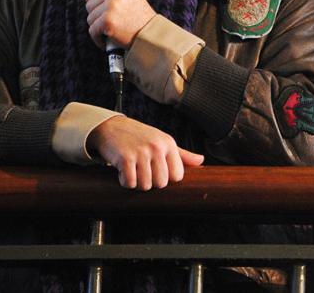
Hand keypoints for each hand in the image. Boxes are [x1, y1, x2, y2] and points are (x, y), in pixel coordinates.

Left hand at [85, 0, 155, 49]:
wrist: (151, 34)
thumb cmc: (140, 17)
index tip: (102, 6)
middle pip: (89, 4)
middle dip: (98, 15)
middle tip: (114, 20)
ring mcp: (110, 6)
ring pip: (90, 18)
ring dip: (99, 27)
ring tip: (114, 28)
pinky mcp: (107, 21)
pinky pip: (92, 31)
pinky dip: (98, 38)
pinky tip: (110, 37)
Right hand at [88, 115, 203, 189]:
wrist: (112, 127)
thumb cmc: (139, 136)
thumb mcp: (162, 141)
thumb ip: (182, 154)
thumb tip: (200, 160)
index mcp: (168, 144)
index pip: (177, 176)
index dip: (166, 178)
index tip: (156, 171)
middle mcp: (157, 147)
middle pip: (161, 183)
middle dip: (151, 182)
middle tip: (142, 171)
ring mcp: (141, 152)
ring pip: (145, 185)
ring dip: (137, 182)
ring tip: (133, 169)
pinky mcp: (125, 158)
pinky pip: (130, 183)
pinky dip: (125, 181)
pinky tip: (123, 171)